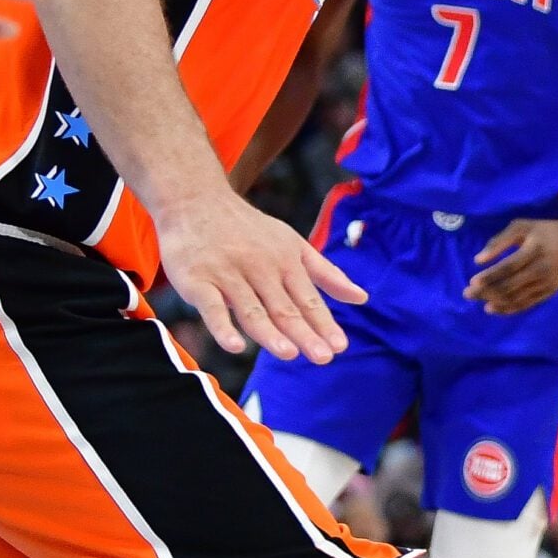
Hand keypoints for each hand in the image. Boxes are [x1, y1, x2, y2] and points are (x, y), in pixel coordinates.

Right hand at [156, 189, 362, 362]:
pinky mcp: (197, 280)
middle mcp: (259, 268)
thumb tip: (363, 299)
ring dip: (269, 332)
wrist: (194, 199)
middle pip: (284, 308)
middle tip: (323, 358)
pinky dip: (222, 327)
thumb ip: (326, 274)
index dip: (324, 324)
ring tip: (289, 353)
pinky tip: (235, 346)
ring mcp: (227, 274)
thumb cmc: (248, 229)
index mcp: (285, 262)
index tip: (339, 347)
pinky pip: (211, 307)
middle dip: (304, 333)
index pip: (308, 300)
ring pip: (251, 309)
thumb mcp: (292, 245)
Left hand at [466, 206, 557, 315]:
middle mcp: (541, 269)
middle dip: (487, 292)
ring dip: (497, 302)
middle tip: (467, 295)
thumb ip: (500, 240)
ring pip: (518, 297)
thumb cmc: (545, 231)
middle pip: (511, 285)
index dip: (490, 276)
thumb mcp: (522, 226)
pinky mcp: (550, 291)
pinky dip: (510, 308)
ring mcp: (547, 283)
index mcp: (534, 250)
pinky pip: (528, 303)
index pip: (508, 267)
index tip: (472, 282)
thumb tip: (479, 259)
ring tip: (480, 303)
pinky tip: (496, 308)